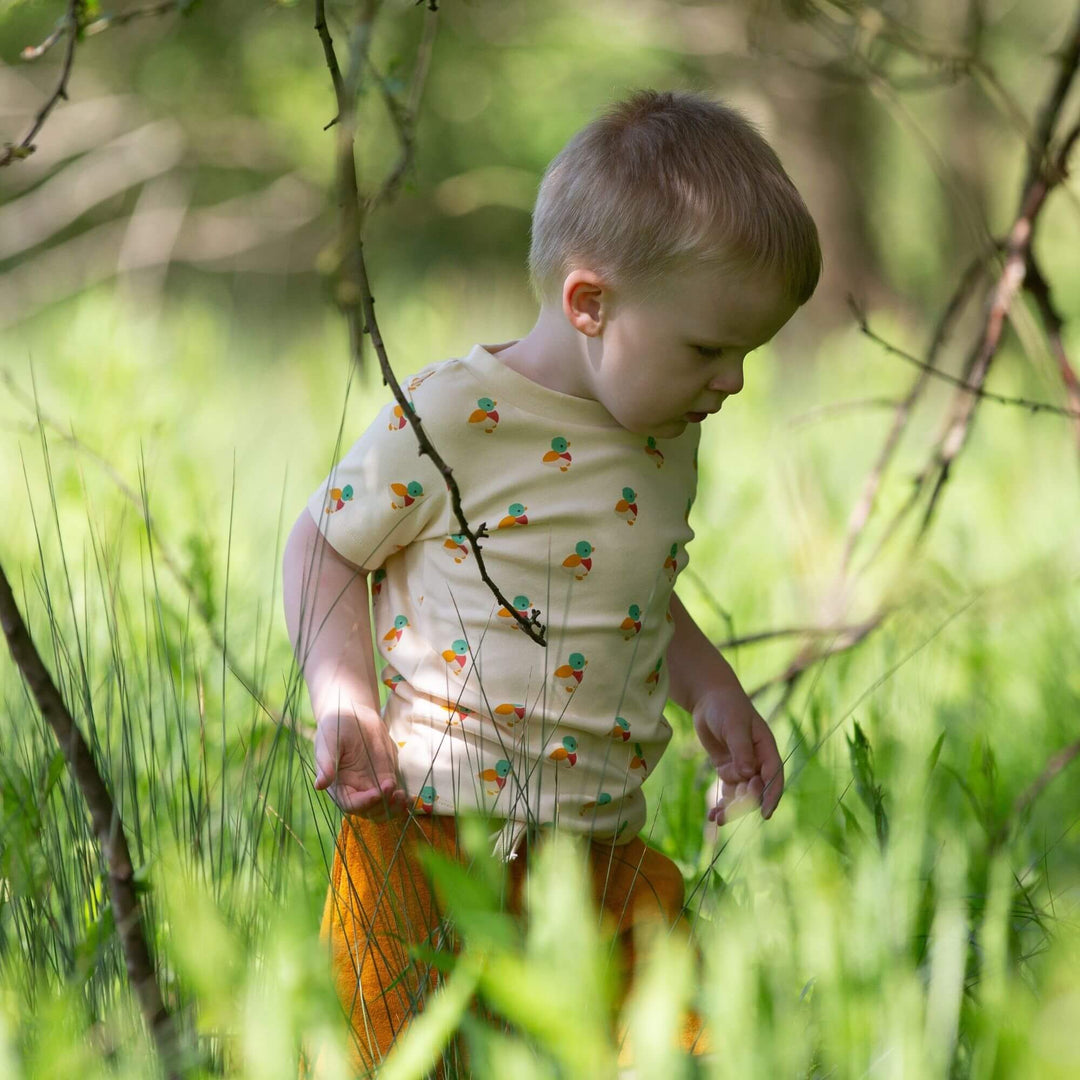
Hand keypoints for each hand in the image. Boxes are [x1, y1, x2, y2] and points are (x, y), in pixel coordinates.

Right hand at [313, 706, 408, 820]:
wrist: (353, 713)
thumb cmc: (335, 726)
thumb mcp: (328, 742)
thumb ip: (326, 764)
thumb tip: (319, 785)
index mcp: (339, 786)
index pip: (351, 804)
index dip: (363, 803)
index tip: (376, 794)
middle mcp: (356, 790)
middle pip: (370, 811)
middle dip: (382, 807)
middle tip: (393, 793)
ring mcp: (372, 784)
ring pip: (384, 807)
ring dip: (394, 807)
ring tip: (403, 798)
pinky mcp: (386, 776)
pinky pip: (395, 794)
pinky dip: (402, 800)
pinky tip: (409, 797)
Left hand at [692, 685, 783, 824]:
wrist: (709, 699)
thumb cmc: (726, 707)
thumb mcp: (735, 725)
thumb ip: (741, 749)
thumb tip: (748, 773)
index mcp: (766, 749)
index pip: (774, 776)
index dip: (771, 796)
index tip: (765, 813)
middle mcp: (757, 761)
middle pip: (757, 790)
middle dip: (745, 802)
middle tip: (730, 808)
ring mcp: (742, 767)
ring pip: (741, 794)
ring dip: (732, 808)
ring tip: (718, 818)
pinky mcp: (727, 769)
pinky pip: (728, 791)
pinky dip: (721, 804)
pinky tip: (712, 817)